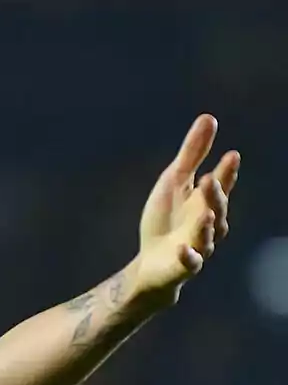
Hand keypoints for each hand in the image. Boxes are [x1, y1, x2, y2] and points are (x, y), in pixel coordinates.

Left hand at [133, 114, 239, 306]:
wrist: (151, 263)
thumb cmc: (166, 220)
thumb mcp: (174, 182)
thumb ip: (191, 154)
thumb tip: (209, 117)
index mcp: (205, 201)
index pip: (220, 184)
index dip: (226, 172)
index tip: (231, 156)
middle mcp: (207, 223)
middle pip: (216, 208)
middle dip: (215, 195)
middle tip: (210, 179)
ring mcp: (197, 246)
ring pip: (207, 236)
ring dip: (207, 226)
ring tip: (206, 213)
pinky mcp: (183, 267)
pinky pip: (190, 263)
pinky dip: (188, 256)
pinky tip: (183, 248)